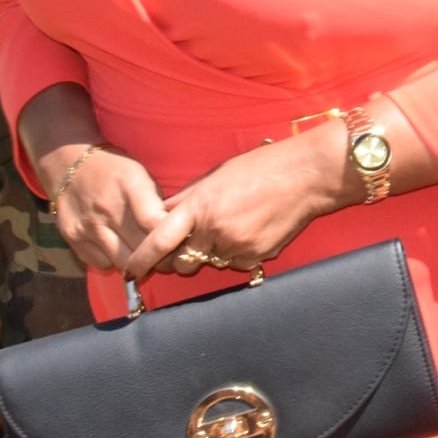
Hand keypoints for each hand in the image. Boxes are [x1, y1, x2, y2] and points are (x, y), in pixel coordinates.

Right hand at [40, 144, 168, 273]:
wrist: (69, 165)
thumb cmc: (114, 170)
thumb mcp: (141, 174)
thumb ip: (157, 202)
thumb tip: (176, 231)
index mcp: (130, 186)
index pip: (154, 223)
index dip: (171, 238)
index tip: (182, 242)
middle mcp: (107, 208)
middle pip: (140, 248)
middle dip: (159, 257)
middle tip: (169, 257)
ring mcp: (88, 226)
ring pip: (122, 262)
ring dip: (137, 263)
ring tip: (145, 256)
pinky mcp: (73, 238)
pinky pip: (101, 263)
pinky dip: (113, 261)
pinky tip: (119, 249)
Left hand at [126, 132, 344, 279]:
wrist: (308, 175)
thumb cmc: (262, 167)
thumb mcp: (217, 175)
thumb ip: (186, 198)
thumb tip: (160, 214)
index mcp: (200, 206)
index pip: (158, 242)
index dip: (140, 259)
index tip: (130, 270)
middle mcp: (215, 229)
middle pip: (182, 262)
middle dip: (180, 258)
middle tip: (190, 243)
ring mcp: (237, 246)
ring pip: (211, 262)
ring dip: (213, 252)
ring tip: (233, 224)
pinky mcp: (257, 256)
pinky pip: (236, 263)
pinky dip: (238, 252)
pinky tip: (252, 229)